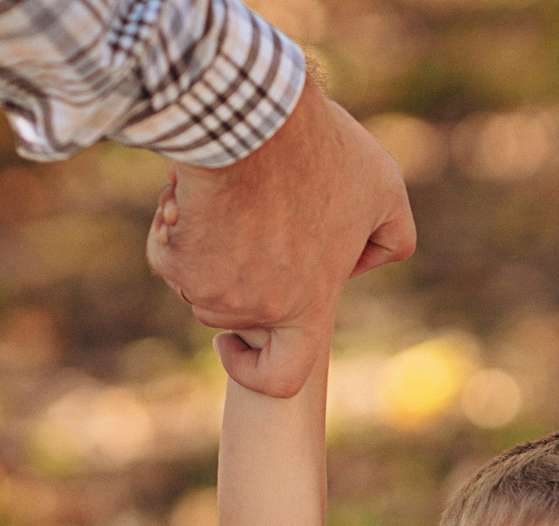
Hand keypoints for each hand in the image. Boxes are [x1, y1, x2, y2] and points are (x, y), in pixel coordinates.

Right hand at [147, 79, 415, 398]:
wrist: (253, 117)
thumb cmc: (321, 152)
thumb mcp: (383, 190)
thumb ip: (392, 236)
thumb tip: (364, 262)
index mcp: (308, 306)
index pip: (282, 376)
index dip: (253, 368)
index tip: (233, 343)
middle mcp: (258, 310)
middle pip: (231, 311)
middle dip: (232, 272)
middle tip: (244, 220)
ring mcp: (211, 290)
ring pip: (198, 278)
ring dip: (205, 242)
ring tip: (227, 192)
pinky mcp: (174, 260)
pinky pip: (166, 251)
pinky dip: (174, 223)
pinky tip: (192, 191)